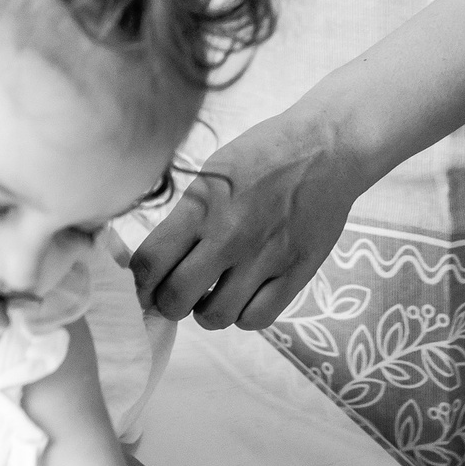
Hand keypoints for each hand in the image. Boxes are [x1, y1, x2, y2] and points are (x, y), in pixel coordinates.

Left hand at [128, 115, 362, 329]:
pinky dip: (244, 315)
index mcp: (201, 206)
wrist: (326, 146)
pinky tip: (245, 295)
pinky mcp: (296, 272)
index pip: (149, 263)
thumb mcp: (211, 175)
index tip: (144, 285)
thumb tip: (153, 264)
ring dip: (207, 311)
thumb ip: (184, 218)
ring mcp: (265, 257)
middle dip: (169, 302)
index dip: (139, 283)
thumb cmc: (263, 155)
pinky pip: (257, 319)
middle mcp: (230, 235)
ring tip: (214, 293)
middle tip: (178, 292)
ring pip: (216, 317)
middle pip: (175, 299)